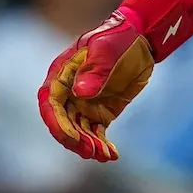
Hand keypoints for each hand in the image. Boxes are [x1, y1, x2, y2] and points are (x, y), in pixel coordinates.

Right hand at [37, 0, 192, 161]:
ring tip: (104, 155)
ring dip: (88, 146)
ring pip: (79, 131)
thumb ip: (94, 71)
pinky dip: (101, 145)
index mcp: (62, 73)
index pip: (50, 102)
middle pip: (63, 121)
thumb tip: (79, 93)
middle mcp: (69, 91)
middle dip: (74, 139)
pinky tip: (112, 155)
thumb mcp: (106, 50)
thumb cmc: (118, 37)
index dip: (56, 121)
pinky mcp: (101, 112)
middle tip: (91, 150)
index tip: (69, 136)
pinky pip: (96, 133)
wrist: (141, 39)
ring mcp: (84, 103)